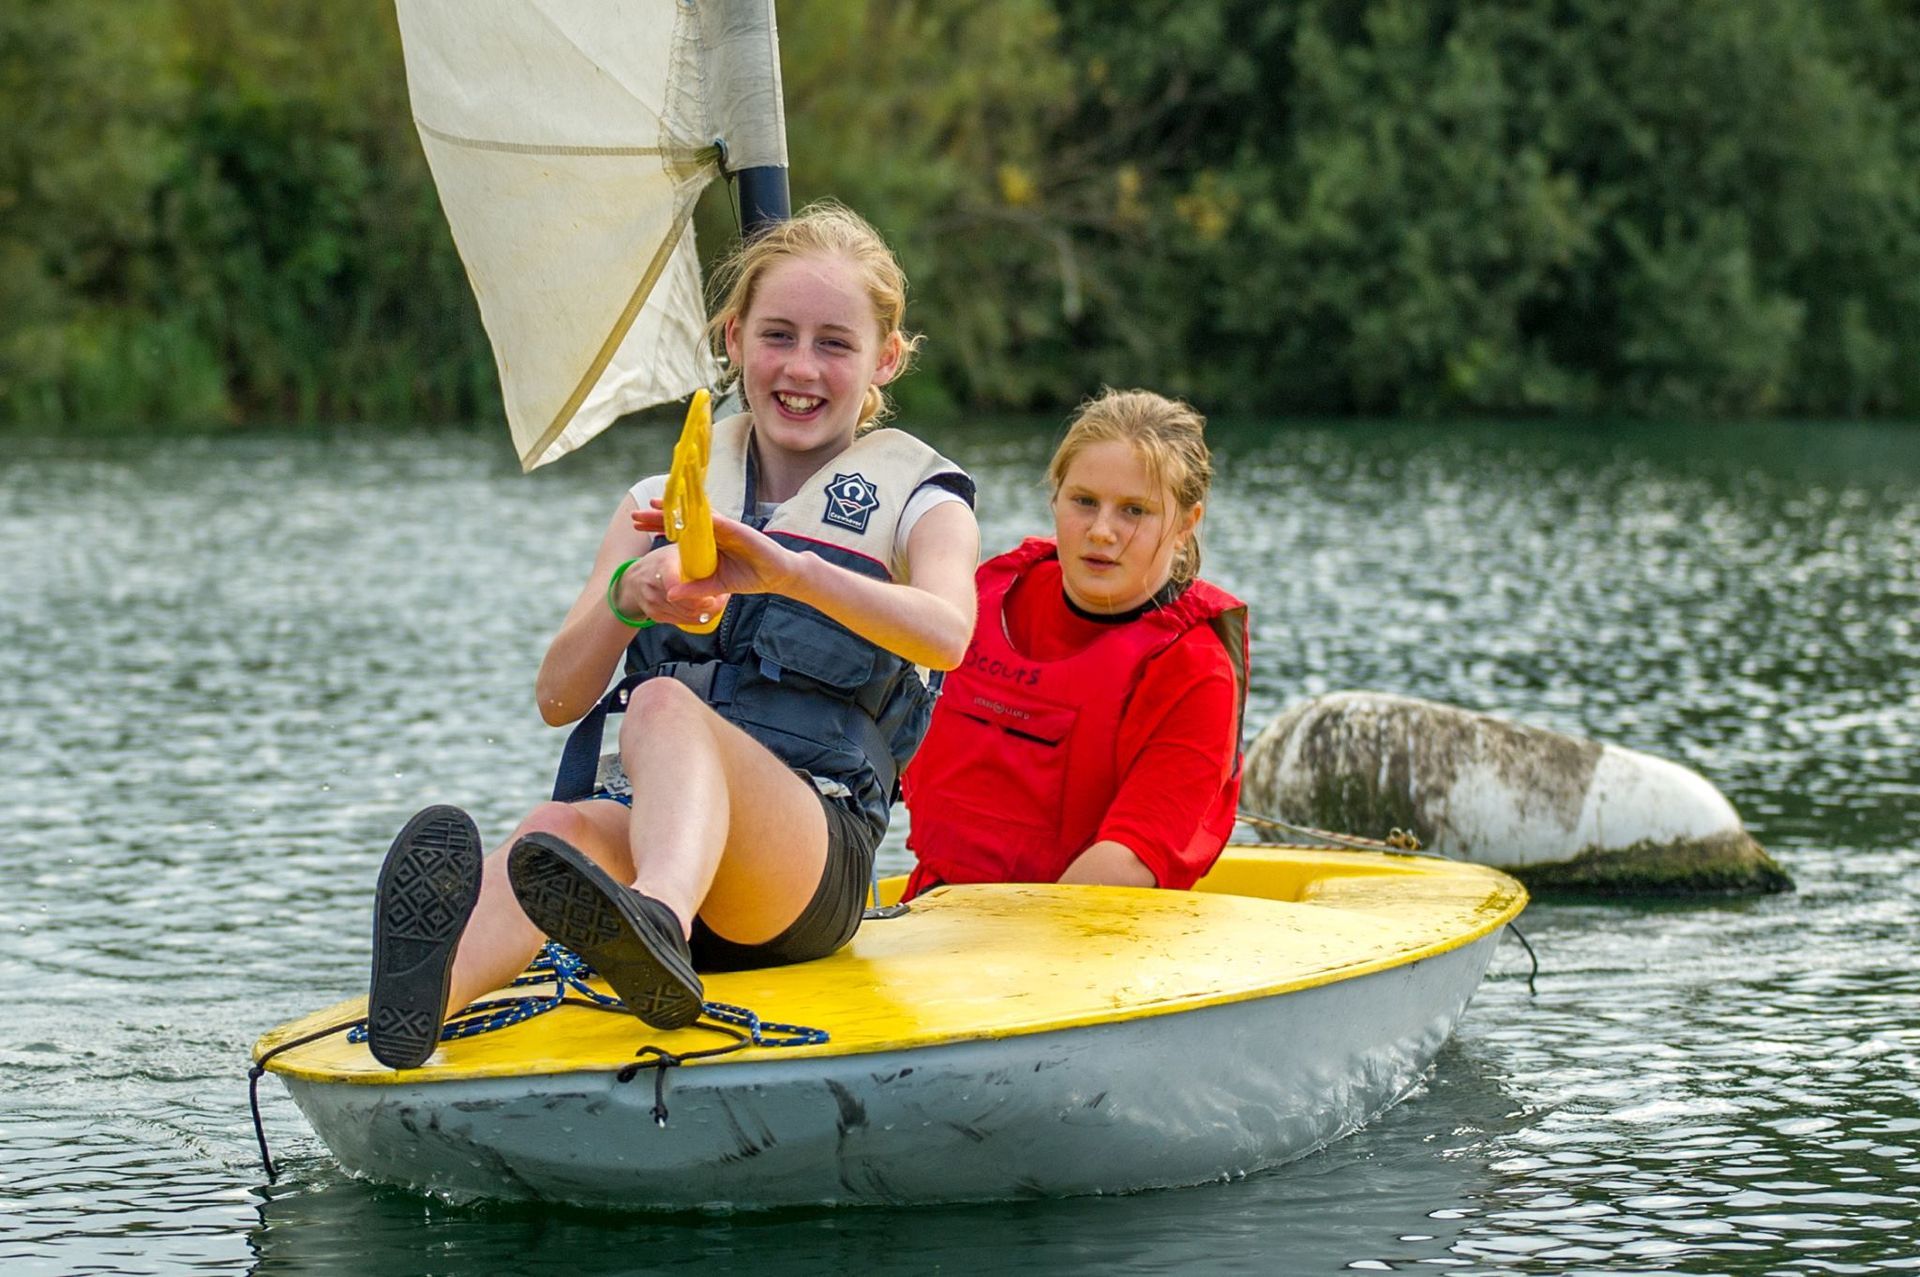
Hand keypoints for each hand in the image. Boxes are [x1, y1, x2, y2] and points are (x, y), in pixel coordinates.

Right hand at [618, 542, 728, 629]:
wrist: (636, 578)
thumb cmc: (662, 561)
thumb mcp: (675, 551)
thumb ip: (693, 550)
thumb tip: (718, 543)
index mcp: (662, 567)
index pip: (675, 585)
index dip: (695, 594)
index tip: (713, 595)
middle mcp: (654, 587)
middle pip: (686, 605)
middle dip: (710, 604)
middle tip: (724, 597)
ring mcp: (653, 603)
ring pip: (687, 616)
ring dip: (707, 611)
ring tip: (718, 601)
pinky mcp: (656, 616)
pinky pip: (683, 621)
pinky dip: (697, 617)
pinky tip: (706, 608)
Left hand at [631, 504, 801, 601]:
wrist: (778, 575)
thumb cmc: (751, 576)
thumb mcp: (717, 586)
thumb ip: (694, 588)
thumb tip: (670, 594)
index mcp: (708, 543)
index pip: (679, 532)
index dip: (659, 526)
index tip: (637, 525)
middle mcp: (714, 531)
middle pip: (682, 521)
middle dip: (659, 517)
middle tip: (635, 514)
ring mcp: (726, 528)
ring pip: (696, 517)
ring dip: (676, 511)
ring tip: (655, 506)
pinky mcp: (739, 530)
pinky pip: (719, 522)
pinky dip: (704, 518)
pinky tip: (687, 513)